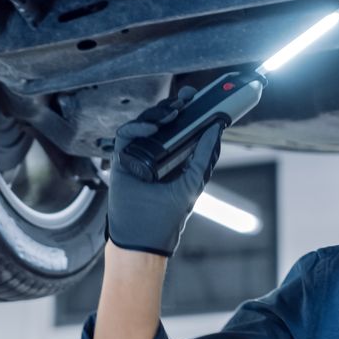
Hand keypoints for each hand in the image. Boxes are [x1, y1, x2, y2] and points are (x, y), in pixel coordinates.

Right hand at [105, 89, 225, 256]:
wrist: (141, 239)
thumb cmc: (165, 219)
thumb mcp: (191, 184)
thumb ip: (204, 158)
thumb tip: (216, 132)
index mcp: (173, 160)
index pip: (180, 129)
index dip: (189, 113)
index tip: (199, 100)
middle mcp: (155, 155)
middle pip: (162, 122)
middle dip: (174, 107)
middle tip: (187, 99)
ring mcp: (137, 157)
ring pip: (144, 125)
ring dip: (157, 114)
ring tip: (171, 114)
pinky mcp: (121, 160)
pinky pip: (125, 136)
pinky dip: (137, 128)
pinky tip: (152, 129)